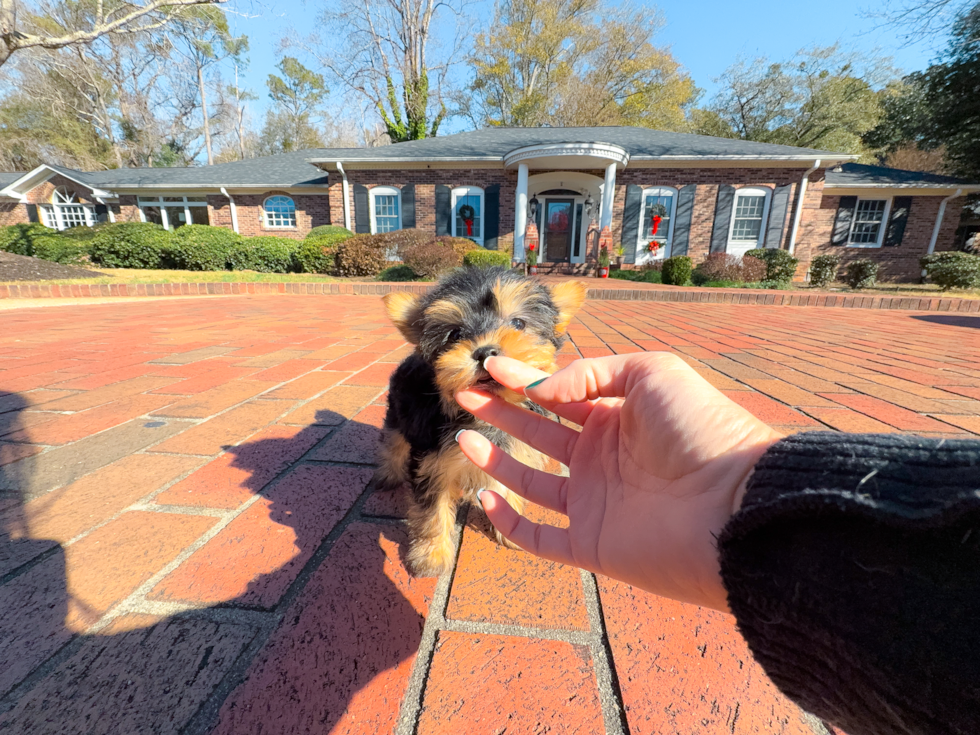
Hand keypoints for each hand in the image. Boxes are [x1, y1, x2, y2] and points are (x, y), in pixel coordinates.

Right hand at [455, 352, 781, 611]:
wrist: (734, 504)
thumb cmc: (702, 430)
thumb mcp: (651, 373)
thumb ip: (591, 374)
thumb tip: (543, 392)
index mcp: (619, 418)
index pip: (559, 397)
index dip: (522, 380)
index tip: (488, 366)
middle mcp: (602, 458)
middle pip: (538, 433)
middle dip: (501, 412)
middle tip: (463, 393)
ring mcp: (595, 502)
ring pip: (531, 480)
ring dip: (496, 459)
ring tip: (464, 434)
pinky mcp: (591, 544)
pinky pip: (540, 538)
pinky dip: (511, 522)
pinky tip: (487, 494)